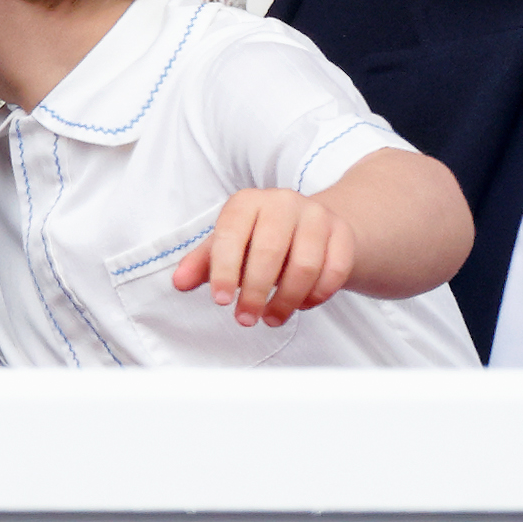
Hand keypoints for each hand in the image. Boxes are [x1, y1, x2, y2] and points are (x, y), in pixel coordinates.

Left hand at [171, 188, 356, 327]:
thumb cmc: (260, 238)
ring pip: (305, 265)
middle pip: (269, 251)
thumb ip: (203, 264)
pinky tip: (302, 304)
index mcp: (247, 202)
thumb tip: (179, 282)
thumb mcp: (228, 246)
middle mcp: (282, 201)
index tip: (221, 301)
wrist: (312, 225)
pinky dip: (317, 295)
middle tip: (246, 319)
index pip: (232, 234)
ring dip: (287, 300)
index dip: (224, 270)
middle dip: (255, 292)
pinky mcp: (343, 233)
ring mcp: (316, 215)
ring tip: (272, 317)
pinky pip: (335, 271)